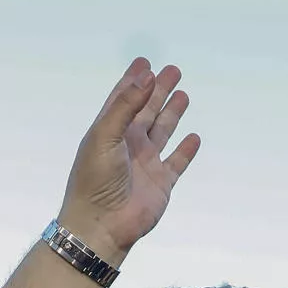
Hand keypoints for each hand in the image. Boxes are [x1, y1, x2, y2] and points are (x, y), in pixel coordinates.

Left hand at [56, 59, 201, 264]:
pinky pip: (177, 162)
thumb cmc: (95, 181)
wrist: (101, 226)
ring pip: (163, 132)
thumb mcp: (105, 136)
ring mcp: (146, 164)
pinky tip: (193, 137)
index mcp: (110, 132)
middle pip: (146, 110)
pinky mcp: (161, 183)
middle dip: (158, 90)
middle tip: (172, 71)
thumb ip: (125, 105)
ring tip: (183, 95)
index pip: (123, 99)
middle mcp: (128, 145)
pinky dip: (185, 150)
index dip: (134, 81)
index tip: (145, 61)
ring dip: (172, 114)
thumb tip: (147, 75)